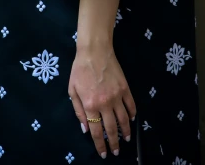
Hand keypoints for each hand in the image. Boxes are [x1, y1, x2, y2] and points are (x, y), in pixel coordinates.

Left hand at [69, 44, 135, 158]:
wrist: (94, 51)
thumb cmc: (80, 69)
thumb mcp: (72, 90)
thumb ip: (78, 111)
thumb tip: (85, 129)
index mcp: (90, 105)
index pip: (97, 131)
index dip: (100, 144)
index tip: (103, 153)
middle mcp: (105, 103)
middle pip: (112, 129)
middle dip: (114, 143)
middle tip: (116, 151)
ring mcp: (117, 96)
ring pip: (124, 119)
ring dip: (126, 132)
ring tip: (126, 139)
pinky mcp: (125, 88)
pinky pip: (131, 105)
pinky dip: (133, 114)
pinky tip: (132, 120)